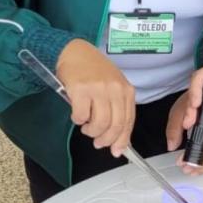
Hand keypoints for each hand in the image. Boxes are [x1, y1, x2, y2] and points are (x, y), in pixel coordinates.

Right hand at [56, 39, 135, 156]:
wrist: (74, 51)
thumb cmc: (93, 70)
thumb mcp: (112, 87)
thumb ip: (116, 108)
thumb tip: (117, 141)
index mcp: (126, 90)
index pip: (128, 121)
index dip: (122, 140)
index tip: (116, 151)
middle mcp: (115, 89)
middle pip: (115, 125)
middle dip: (105, 139)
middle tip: (97, 142)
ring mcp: (99, 89)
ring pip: (99, 123)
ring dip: (91, 131)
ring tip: (86, 127)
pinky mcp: (81, 90)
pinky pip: (81, 116)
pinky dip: (78, 120)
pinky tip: (77, 114)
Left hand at [165, 91, 202, 174]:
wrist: (200, 93)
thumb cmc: (191, 101)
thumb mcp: (178, 112)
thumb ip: (174, 129)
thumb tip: (171, 146)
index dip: (194, 156)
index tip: (182, 162)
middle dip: (200, 166)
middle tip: (187, 170)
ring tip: (192, 171)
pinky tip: (199, 166)